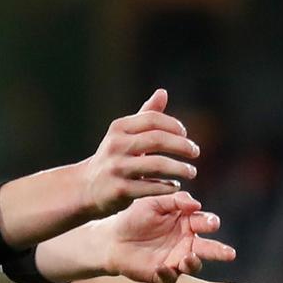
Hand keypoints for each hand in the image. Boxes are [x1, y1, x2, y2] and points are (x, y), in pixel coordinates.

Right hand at [76, 89, 199, 216]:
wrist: (86, 188)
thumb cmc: (113, 158)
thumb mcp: (125, 135)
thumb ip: (145, 116)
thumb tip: (163, 92)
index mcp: (118, 128)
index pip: (153, 119)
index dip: (174, 125)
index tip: (186, 135)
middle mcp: (115, 146)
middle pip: (157, 140)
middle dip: (182, 146)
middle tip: (196, 153)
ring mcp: (116, 168)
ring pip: (157, 164)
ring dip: (180, 168)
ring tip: (191, 172)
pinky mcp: (119, 190)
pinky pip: (151, 187)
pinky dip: (167, 187)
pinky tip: (175, 187)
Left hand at [104, 191, 235, 282]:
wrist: (112, 237)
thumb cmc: (134, 217)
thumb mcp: (153, 203)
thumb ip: (175, 201)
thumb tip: (197, 204)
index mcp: (186, 223)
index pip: (203, 222)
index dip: (209, 222)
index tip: (212, 223)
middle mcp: (186, 243)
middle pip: (207, 248)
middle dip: (219, 251)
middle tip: (229, 254)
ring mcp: (175, 260)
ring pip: (193, 265)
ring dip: (194, 263)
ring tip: (189, 258)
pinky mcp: (162, 274)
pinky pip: (170, 277)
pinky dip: (168, 274)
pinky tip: (162, 267)